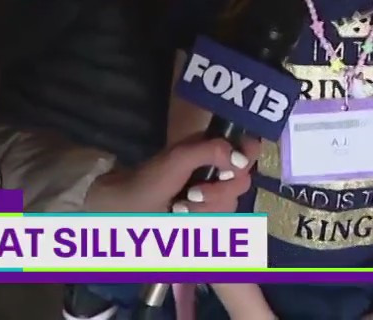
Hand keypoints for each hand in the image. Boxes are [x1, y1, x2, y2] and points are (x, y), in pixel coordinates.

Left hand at [86, 135, 258, 213]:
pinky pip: (221, 223)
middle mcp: (218, 171)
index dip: (245, 159)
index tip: (228, 171)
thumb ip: (210, 151)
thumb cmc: (147, 180)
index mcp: (213, 150)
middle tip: (191, 194)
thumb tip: (241, 159)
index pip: (249, 148)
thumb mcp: (176, 160)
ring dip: (205, 210)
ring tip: (179, 209)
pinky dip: (201, 223)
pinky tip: (182, 219)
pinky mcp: (207, 217)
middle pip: (243, 182)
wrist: (122, 212)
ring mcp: (213, 195)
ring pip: (232, 205)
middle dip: (217, 193)